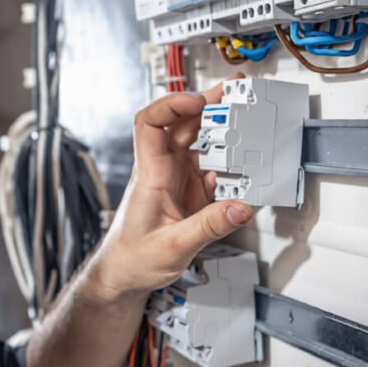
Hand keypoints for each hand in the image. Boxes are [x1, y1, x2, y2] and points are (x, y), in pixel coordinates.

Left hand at [91, 74, 253, 297]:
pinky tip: (240, 162)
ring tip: (243, 117)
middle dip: (208, 104)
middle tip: (236, 92)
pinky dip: (226, 161)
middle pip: (181, 123)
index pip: (151, 123)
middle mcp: (161, 170)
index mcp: (150, 175)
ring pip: (197, 142)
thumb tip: (240, 207)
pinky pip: (209, 167)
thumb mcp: (173, 247)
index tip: (199, 101)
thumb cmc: (133, 259)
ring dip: (219, 129)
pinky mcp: (187, 192)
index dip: (173, 104)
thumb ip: (209, 227)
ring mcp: (174, 179)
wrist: (124, 274)